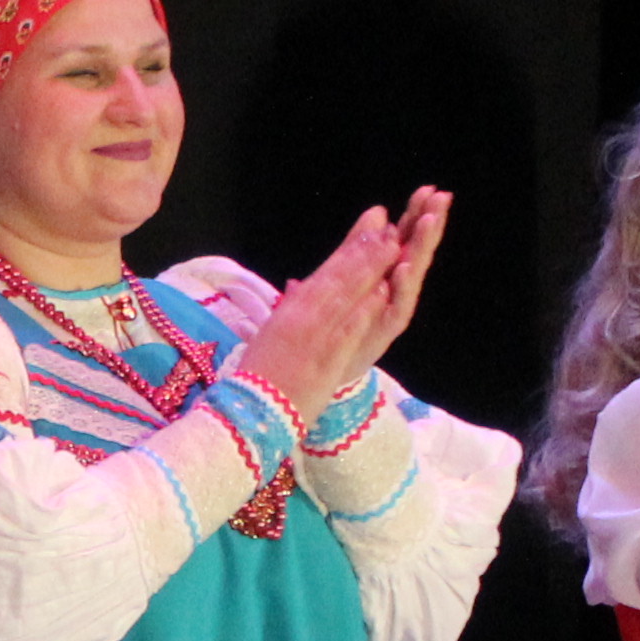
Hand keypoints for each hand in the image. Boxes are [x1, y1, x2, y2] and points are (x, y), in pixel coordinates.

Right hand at [231, 186, 450, 421]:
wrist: (248, 414)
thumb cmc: (258, 377)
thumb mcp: (270, 335)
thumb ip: (289, 308)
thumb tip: (298, 285)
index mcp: (289, 312)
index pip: (324, 275)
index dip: (348, 251)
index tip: (368, 231)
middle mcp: (301, 318)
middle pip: (336, 278)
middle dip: (362, 250)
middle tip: (386, 227)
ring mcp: (313, 337)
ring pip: (345, 297)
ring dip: (369, 269)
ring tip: (391, 245)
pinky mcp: (324, 360)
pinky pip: (347, 330)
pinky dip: (364, 309)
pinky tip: (382, 292)